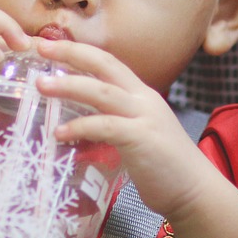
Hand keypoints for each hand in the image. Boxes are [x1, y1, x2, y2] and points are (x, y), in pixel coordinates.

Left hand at [33, 39, 212, 219]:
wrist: (196, 192)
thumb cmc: (164, 168)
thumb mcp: (137, 133)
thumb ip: (113, 122)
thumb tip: (81, 122)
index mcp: (141, 95)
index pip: (108, 63)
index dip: (79, 51)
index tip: (51, 46)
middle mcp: (144, 100)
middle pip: (105, 65)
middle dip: (71, 53)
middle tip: (41, 47)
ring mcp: (145, 118)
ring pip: (102, 92)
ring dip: (69, 85)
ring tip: (42, 85)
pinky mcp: (142, 140)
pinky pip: (106, 127)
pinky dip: (81, 126)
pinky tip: (59, 133)